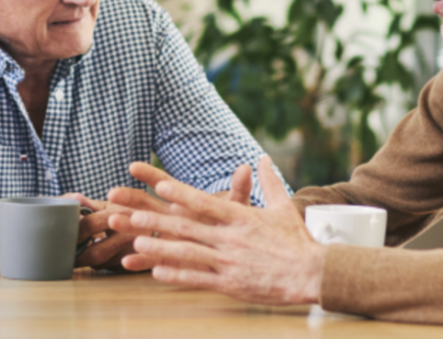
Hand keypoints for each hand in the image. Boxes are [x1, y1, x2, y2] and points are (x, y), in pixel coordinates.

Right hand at [64, 165, 254, 270]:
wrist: (234, 253)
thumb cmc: (231, 226)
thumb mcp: (236, 209)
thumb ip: (239, 190)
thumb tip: (247, 167)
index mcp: (184, 202)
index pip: (164, 184)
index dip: (149, 175)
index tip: (133, 166)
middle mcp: (170, 218)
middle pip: (145, 205)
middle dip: (128, 198)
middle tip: (112, 193)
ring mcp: (166, 237)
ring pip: (141, 230)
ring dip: (126, 226)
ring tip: (113, 221)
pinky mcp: (167, 259)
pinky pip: (150, 260)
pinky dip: (139, 261)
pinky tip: (126, 263)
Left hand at [107, 156, 324, 304]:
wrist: (311, 273)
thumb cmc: (296, 241)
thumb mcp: (283, 207)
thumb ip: (268, 182)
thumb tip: (262, 158)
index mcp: (242, 218)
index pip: (205, 202)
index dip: (181, 193)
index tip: (159, 184)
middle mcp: (231, 238)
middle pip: (188, 227)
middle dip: (157, 221)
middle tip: (131, 215)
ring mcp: (229, 261)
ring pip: (188, 253)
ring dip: (160, 248)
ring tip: (136, 244)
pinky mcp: (230, 284)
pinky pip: (198, 278)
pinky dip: (177, 275)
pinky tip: (156, 272)